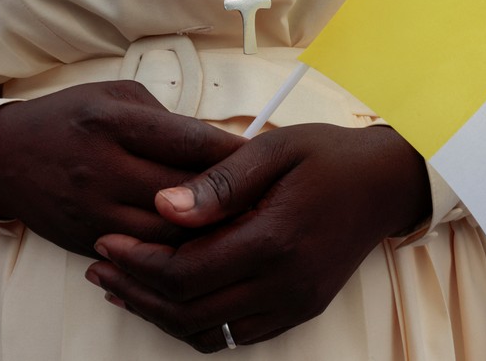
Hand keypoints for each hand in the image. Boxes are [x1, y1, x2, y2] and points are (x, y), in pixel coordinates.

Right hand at [0, 80, 245, 256]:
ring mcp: (94, 210)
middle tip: (264, 196)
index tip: (263, 159)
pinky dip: (177, 249)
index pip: (191, 142)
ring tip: (240, 223)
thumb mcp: (116, 97)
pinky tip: (199, 241)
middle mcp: (103, 168)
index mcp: (113, 122)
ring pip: (170, 234)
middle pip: (187, 193)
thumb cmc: (70, 118)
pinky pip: (146, 253)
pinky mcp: (88, 240)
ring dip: (208, 230)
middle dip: (231, 196)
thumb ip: (168, 120)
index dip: (235, 153)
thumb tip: (217, 146)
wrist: (5, 157)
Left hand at [86, 123, 429, 351]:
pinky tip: (171, 301)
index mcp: (275, 240)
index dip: (137, 262)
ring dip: (159, 314)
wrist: (385, 184)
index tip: (105, 242)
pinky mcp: (299, 309)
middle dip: (135, 292)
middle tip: (99, 270)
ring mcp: (294, 303)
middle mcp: (285, 284)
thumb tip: (162, 206)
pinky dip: (195, 324)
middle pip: (188, 311)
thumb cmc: (329, 157)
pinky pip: (235, 336)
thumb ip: (218, 181)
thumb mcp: (275, 150)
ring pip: (208, 332)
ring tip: (122, 287)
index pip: (185, 272)